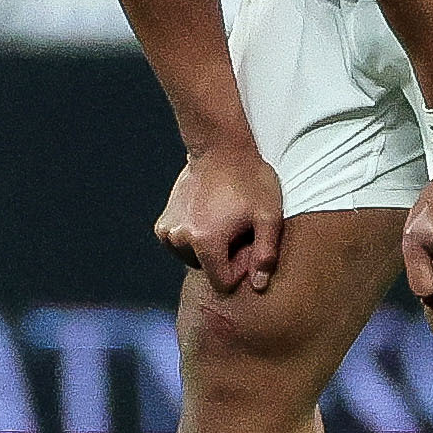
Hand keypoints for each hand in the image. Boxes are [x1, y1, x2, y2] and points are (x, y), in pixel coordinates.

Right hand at [157, 149, 284, 294]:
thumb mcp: (268, 217)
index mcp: (204, 241)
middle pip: (207, 270)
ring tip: (226, 220)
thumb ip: (265, 255)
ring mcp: (168, 231)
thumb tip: (259, 285)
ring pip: (193, 259)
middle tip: (239, 228)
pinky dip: (195, 238)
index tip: (249, 243)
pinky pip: (181, 246)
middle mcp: (180, 239)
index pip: (222, 282)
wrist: (220, 147)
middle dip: (225, 256)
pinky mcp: (164, 223)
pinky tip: (209, 217)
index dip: (240, 268)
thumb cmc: (249, 179)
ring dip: (210, 248)